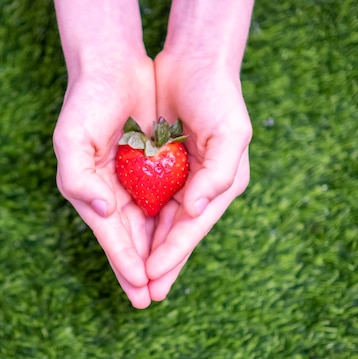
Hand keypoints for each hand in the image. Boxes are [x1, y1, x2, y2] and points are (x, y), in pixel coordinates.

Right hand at [53, 55, 156, 308]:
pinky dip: (169, 223)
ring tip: (163, 281)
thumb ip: (78, 179)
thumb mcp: (71, 140)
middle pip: (129, 238)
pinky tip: (177, 241)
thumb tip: (102, 210)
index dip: (123, 262)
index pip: (111, 234)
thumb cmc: (86, 104)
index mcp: (90, 192)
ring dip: (156, 253)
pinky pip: (163, 202)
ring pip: (148, 226)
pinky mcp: (152, 168)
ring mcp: (132, 182)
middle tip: (149, 299)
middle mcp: (111, 193)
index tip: (138, 288)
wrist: (112, 68)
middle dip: (139, 269)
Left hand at [146, 50, 251, 300]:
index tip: (152, 278)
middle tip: (143, 295)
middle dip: (160, 264)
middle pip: (176, 234)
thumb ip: (219, 174)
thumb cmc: (218, 97)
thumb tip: (196, 209)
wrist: (195, 63)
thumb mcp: (230, 133)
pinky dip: (139, 222)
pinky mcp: (163, 168)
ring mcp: (182, 179)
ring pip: (160, 223)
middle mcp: (201, 188)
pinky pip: (149, 201)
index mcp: (220, 186)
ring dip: (147, 250)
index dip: (172, 254)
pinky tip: (127, 240)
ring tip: (133, 278)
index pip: (191, 228)